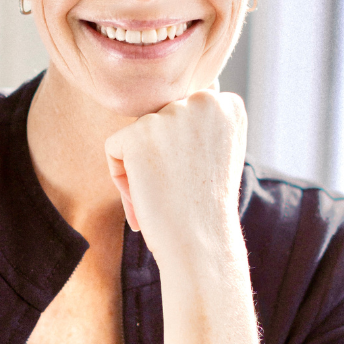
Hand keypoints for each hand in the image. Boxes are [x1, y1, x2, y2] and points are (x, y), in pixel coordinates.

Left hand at [104, 90, 260, 343]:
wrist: (200, 243)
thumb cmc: (204, 209)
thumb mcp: (214, 155)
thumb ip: (196, 126)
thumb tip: (161, 115)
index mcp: (229, 105)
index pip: (183, 111)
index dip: (181, 149)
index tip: (194, 178)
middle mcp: (205, 101)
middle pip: (158, 120)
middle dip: (158, 156)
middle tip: (177, 190)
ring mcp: (173, 114)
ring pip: (136, 135)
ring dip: (140, 168)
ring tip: (163, 196)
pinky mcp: (140, 133)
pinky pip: (113, 148)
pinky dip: (120, 177)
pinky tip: (144, 196)